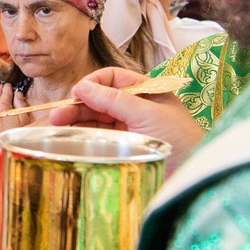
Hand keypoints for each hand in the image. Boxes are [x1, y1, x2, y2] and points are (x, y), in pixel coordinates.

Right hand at [56, 68, 205, 173]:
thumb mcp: (147, 114)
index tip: (78, 93)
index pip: (112, 78)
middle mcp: (135, 107)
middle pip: (100, 100)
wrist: (193, 171)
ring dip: (76, 120)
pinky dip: (84, 135)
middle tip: (57, 115)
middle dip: (79, 104)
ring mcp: (129, 128)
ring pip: (96, 119)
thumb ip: (115, 100)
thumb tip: (84, 86)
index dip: (93, 83)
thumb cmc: (181, 138)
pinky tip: (70, 136)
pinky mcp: (124, 147)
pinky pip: (100, 137)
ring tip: (56, 126)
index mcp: (145, 91)